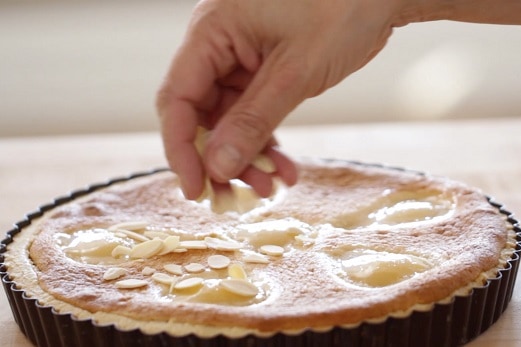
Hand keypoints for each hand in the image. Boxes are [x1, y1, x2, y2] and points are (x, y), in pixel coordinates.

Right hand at [156, 0, 416, 199]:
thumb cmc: (342, 9)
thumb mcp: (295, 72)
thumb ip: (254, 120)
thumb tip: (217, 166)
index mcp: (212, 31)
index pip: (178, 98)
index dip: (181, 149)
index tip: (195, 189)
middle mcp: (220, 45)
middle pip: (201, 114)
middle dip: (218, 159)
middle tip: (235, 197)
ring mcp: (242, 59)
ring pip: (229, 121)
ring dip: (247, 156)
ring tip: (271, 185)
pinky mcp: (265, 72)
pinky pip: (254, 114)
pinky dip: (266, 141)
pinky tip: (284, 168)